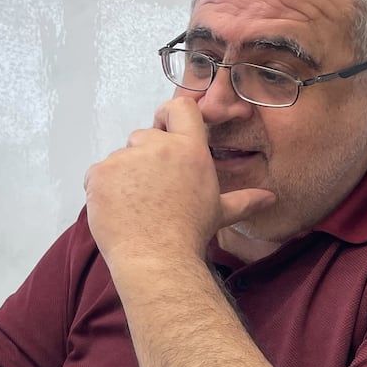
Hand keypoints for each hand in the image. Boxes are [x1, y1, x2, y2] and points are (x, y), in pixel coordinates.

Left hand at [84, 98, 274, 279]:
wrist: (158, 258)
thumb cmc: (189, 234)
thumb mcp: (219, 212)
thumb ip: (243, 200)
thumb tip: (269, 198)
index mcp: (190, 149)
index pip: (180, 108)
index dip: (169, 116)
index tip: (164, 128)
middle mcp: (157, 146)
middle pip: (143, 137)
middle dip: (144, 159)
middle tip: (152, 191)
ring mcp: (125, 158)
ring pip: (119, 159)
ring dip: (123, 177)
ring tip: (135, 207)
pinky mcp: (100, 174)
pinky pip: (97, 175)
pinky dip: (103, 190)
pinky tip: (118, 211)